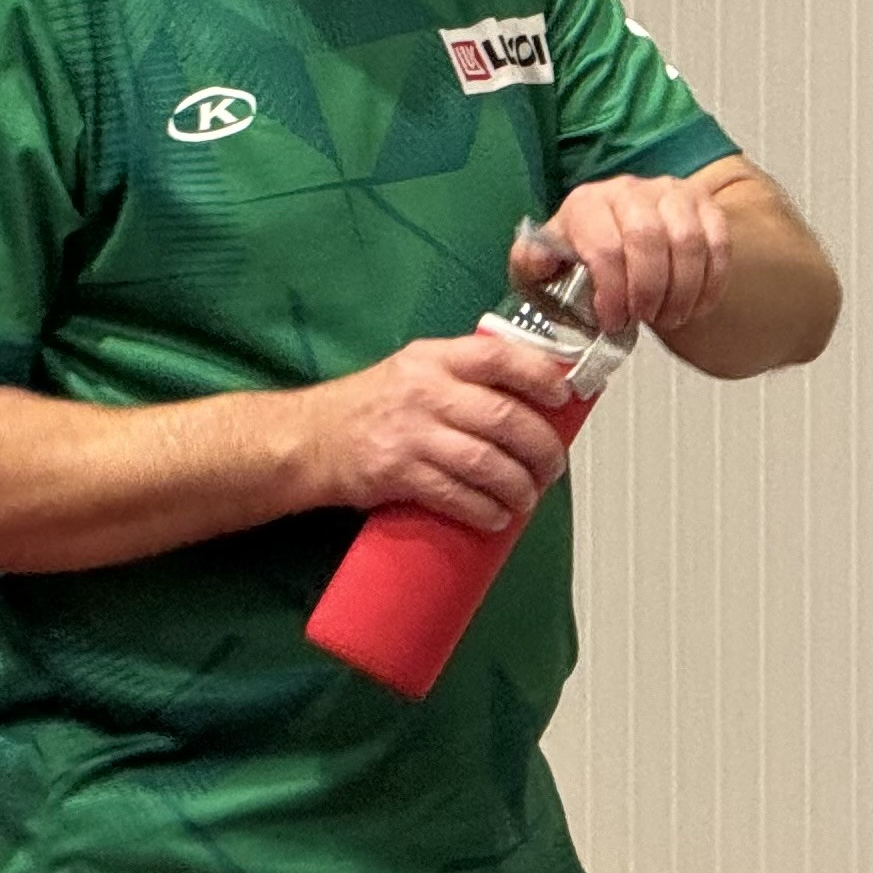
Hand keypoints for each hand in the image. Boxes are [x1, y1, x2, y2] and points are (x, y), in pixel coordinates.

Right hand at [297, 331, 577, 532]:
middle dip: (541, 447)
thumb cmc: (368, 406)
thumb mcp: (414, 370)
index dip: (541, 376)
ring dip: (518, 486)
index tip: (565, 397)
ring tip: (527, 497)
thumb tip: (531, 393)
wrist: (308, 439)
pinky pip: (456, 495)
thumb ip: (464, 374)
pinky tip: (496, 516)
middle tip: (553, 467)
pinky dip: (485, 510)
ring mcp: (410, 433)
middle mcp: (425, 391)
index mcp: (434, 359)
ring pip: (486, 461)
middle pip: (504, 417)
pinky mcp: (397, 474)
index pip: (499, 357)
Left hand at [519, 175, 732, 336]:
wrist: (620, 238)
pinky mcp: (703, 205)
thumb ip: (533, 263)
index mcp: (586, 204)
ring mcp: (670, 194)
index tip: (613, 322)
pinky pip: (717, 243)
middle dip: (648, 292)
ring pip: (688, 241)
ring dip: (682, 291)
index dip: (613, 294)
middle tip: (643, 320)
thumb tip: (538, 259)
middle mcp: (628, 190)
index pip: (605, 247)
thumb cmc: (582, 257)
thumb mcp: (545, 264)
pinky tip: (694, 306)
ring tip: (668, 317)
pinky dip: (710, 283)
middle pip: (648, 240)